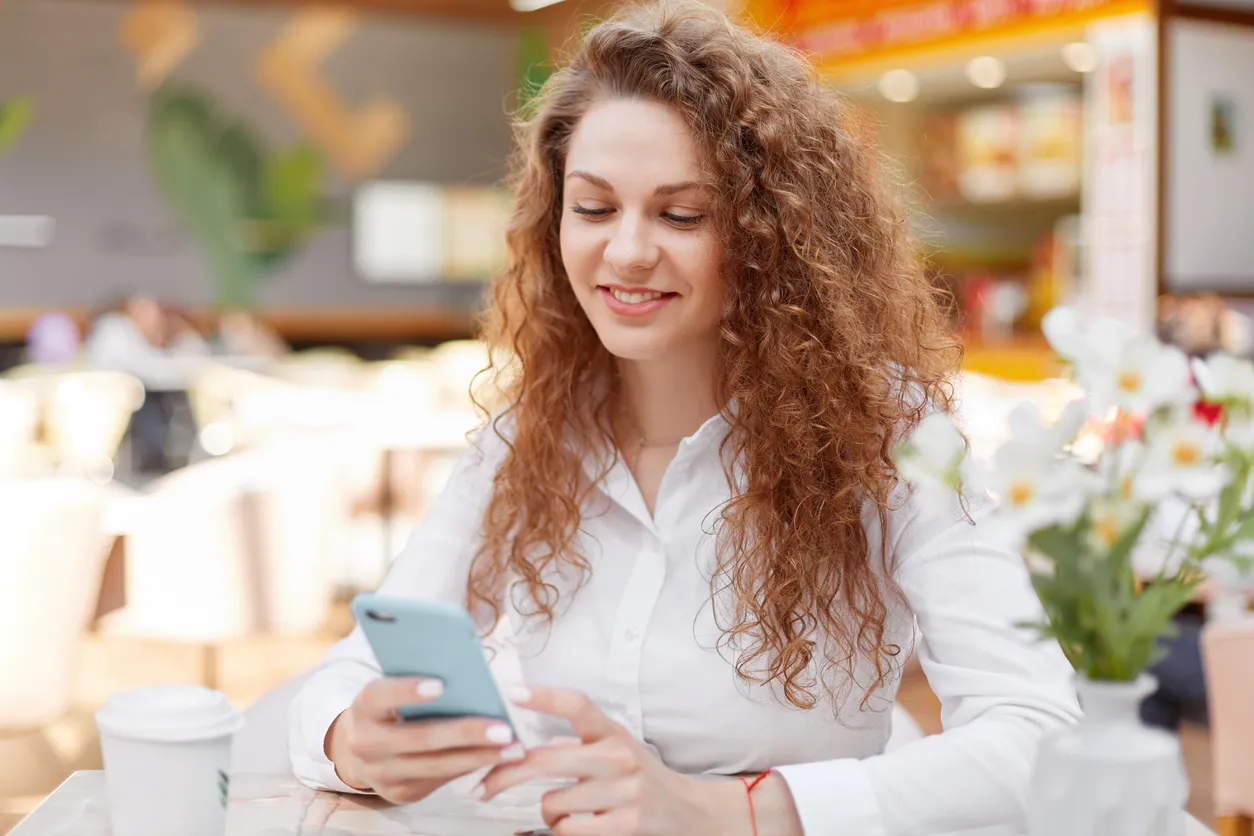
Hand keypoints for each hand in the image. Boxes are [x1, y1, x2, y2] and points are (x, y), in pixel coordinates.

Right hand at [325, 677, 524, 804]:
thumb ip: (419, 679)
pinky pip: (440, 780)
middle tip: (504, 729)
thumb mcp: (392, 687)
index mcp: (363, 706)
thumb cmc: (390, 706)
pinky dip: (471, 767)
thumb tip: (468, 672)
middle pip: (420, 738)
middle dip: (466, 734)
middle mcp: (366, 743)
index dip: (408, 690)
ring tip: (514, 748)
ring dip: (479, 757)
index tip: (441, 684)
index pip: (382, 695)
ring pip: (436, 765)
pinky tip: (498, 758)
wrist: (358, 748)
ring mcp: (381, 773)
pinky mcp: (399, 792)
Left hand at [476, 685, 758, 834]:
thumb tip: (528, 739)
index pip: (577, 705)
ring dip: (548, 812)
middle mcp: (619, 756)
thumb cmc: (639, 780)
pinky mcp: (626, 824)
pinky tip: (578, 827)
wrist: (688, 813)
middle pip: (546, 758)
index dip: (544, 696)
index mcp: (613, 733)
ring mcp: (625, 791)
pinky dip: (562, 831)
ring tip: (565, 812)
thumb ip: (580, 743)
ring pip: (551, 801)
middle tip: (481, 787)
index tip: (512, 693)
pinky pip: (567, 830)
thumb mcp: (616, 749)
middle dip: (504, 774)